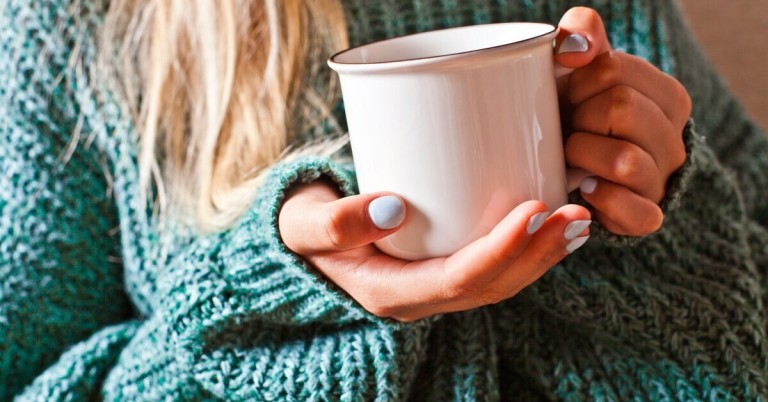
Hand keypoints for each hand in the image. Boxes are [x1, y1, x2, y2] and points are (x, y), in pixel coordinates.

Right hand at [279, 181, 590, 321]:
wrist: (305, 235)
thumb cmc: (304, 227)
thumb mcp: (305, 225)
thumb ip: (337, 222)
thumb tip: (392, 208)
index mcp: (392, 293)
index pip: (458, 281)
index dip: (500, 251)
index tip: (532, 211)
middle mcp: (422, 297)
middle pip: (492, 285)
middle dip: (537, 253)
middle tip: (575, 214)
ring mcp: (436, 286)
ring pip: (502, 280)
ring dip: (543, 253)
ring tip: (580, 220)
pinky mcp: (445, 265)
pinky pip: (496, 266)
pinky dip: (529, 247)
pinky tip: (553, 222)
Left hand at [555, 7, 691, 235]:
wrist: (574, 171)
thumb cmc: (577, 114)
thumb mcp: (580, 70)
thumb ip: (582, 35)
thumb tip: (575, 48)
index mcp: (667, 96)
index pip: (614, 70)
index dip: (579, 83)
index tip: (572, 96)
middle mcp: (674, 139)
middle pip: (621, 108)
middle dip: (581, 116)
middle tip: (571, 127)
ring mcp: (663, 180)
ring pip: (624, 160)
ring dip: (583, 155)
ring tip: (573, 157)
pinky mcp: (647, 217)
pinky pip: (636, 212)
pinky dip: (602, 199)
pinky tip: (585, 188)